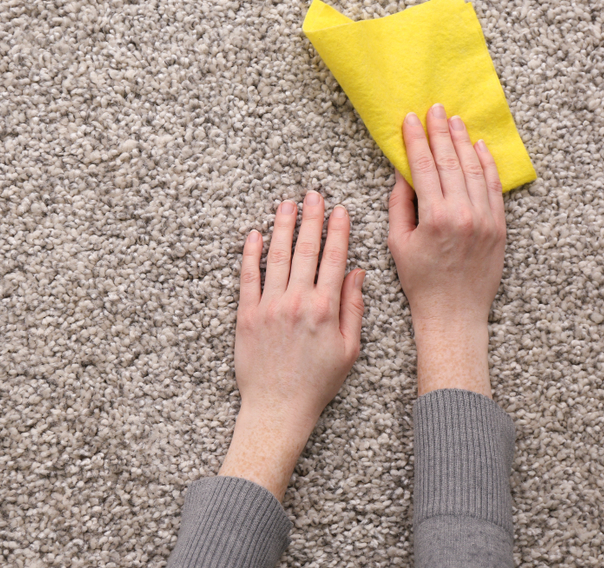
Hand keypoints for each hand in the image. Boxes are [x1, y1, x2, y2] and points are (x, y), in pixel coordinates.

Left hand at [219, 192, 365, 499]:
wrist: (277, 408)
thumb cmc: (317, 383)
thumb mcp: (349, 349)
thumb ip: (353, 307)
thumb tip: (357, 272)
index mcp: (326, 309)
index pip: (334, 259)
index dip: (338, 231)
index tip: (340, 210)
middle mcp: (297, 302)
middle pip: (306, 250)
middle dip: (311, 218)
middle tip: (313, 195)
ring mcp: (269, 306)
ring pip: (277, 257)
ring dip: (283, 227)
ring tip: (287, 204)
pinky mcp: (246, 315)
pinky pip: (248, 277)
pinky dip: (251, 253)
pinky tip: (255, 234)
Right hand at [388, 104, 505, 397]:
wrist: (454, 314)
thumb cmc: (421, 282)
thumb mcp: (399, 243)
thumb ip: (399, 205)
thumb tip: (403, 173)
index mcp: (434, 217)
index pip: (423, 167)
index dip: (416, 140)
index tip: (410, 119)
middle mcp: (463, 213)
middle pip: (450, 161)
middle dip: (440, 132)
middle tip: (434, 108)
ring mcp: (485, 219)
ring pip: (474, 169)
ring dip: (463, 142)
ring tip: (454, 120)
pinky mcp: (500, 226)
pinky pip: (494, 187)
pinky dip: (487, 165)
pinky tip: (479, 147)